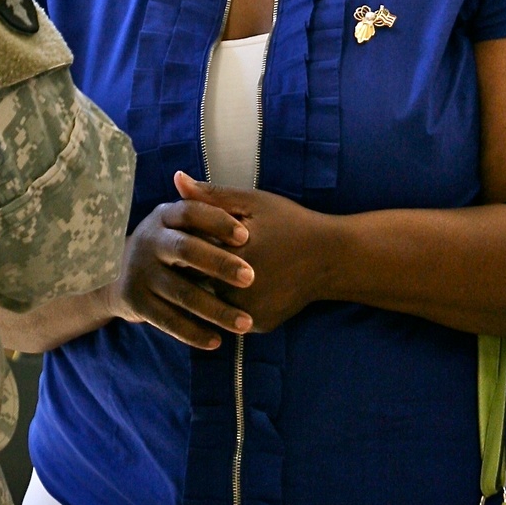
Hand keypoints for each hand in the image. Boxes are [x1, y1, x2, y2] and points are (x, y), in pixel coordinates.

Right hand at [106, 180, 255, 349]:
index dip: (217, 222)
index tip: (246, 236)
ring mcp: (140, 273)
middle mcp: (149, 241)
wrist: (118, 274)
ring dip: (215, 309)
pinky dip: (193, 333)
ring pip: (181, 292)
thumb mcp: (177, 222)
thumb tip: (185, 176)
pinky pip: (167, 320)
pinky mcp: (136, 301)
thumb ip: (198, 206)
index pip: (190, 212)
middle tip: (251, 278)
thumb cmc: (168, 243)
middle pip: (185, 249)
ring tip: (245, 322)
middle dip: (220, 263)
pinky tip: (217, 341)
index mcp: (163, 217)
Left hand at [174, 174, 334, 331]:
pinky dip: (227, 304)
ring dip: (204, 289)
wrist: (331, 259)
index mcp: (232, 253)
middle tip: (182, 257)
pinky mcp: (259, 324)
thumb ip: (212, 196)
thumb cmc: (291, 223)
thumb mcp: (252, 203)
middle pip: (196, 280)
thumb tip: (177, 180)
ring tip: (203, 272)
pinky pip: (232, 315)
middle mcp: (239, 287)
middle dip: (189, 267)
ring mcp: (249, 310)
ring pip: (211, 302)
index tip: (174, 237)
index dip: (180, 242)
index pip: (187, 251)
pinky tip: (226, 290)